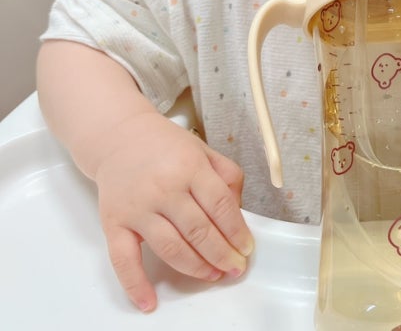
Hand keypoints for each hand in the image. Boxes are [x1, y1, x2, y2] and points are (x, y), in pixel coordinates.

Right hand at [92, 112, 252, 311]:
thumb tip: (238, 213)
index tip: (246, 248)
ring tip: (213, 275)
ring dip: (196, 268)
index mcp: (190, 167)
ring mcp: (138, 207)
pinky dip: (136, 285)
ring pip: (171, 248)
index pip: (220, 206)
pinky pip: (124, 260)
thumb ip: (226, 177)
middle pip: (200, 231)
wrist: (118, 136)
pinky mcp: (114, 223)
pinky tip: (149, 302)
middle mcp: (164, 188)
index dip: (237, 232)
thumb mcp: (203, 150)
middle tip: (235, 268)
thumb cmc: (164, 145)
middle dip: (222, 255)